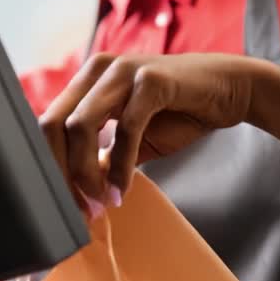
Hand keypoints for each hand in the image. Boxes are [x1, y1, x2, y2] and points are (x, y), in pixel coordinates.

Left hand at [38, 53, 274, 212]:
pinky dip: (119, 166)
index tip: (63, 205)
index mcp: (86, 81)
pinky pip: (124, 129)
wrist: (231, 90)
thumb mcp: (130, 138)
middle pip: (52, 125)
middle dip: (60, 173)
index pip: (48, 124)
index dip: (49, 167)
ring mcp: (122, 70)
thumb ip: (101, 155)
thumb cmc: (179, 112)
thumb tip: (72, 189)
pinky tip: (121, 190)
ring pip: (80, 126)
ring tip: (101, 203)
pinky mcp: (150, 80)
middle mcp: (97, 70)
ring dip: (85, 173)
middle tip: (79, 210)